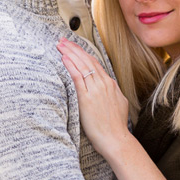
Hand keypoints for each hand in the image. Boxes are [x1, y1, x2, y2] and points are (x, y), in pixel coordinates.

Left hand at [57, 38, 130, 157]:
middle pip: (87, 60)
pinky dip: (70, 66)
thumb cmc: (115, 127)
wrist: (116, 139)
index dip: (83, 53)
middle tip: (63, 40)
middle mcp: (104, 84)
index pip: (95, 63)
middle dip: (74, 49)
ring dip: (70, 53)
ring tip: (60, 45)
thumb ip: (111, 94)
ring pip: (82, 66)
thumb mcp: (119, 104)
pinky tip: (64, 58)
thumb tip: (107, 89)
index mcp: (111, 85)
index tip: (74, 47)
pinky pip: (77, 77)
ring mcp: (96, 90)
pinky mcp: (87, 98)